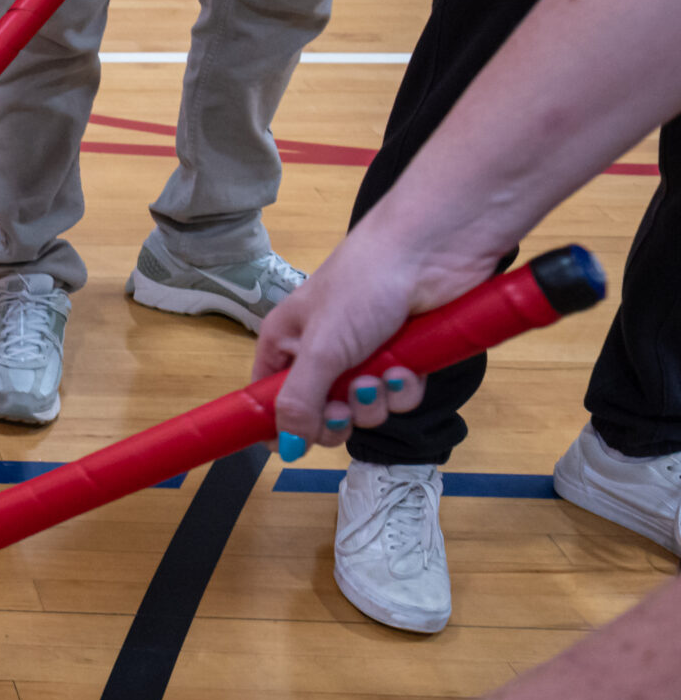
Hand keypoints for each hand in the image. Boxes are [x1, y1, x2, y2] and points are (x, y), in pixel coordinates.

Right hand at [255, 211, 495, 447]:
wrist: (431, 249)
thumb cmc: (363, 284)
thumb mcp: (321, 348)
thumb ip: (299, 402)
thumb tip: (287, 450)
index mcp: (286, 342)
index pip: (267, 396)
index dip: (278, 424)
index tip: (291, 448)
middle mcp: (321, 352)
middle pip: (318, 412)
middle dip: (337, 416)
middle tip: (346, 408)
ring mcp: (363, 355)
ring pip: (362, 408)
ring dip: (375, 401)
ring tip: (384, 374)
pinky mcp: (403, 357)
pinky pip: (396, 396)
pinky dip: (403, 389)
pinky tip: (407, 368)